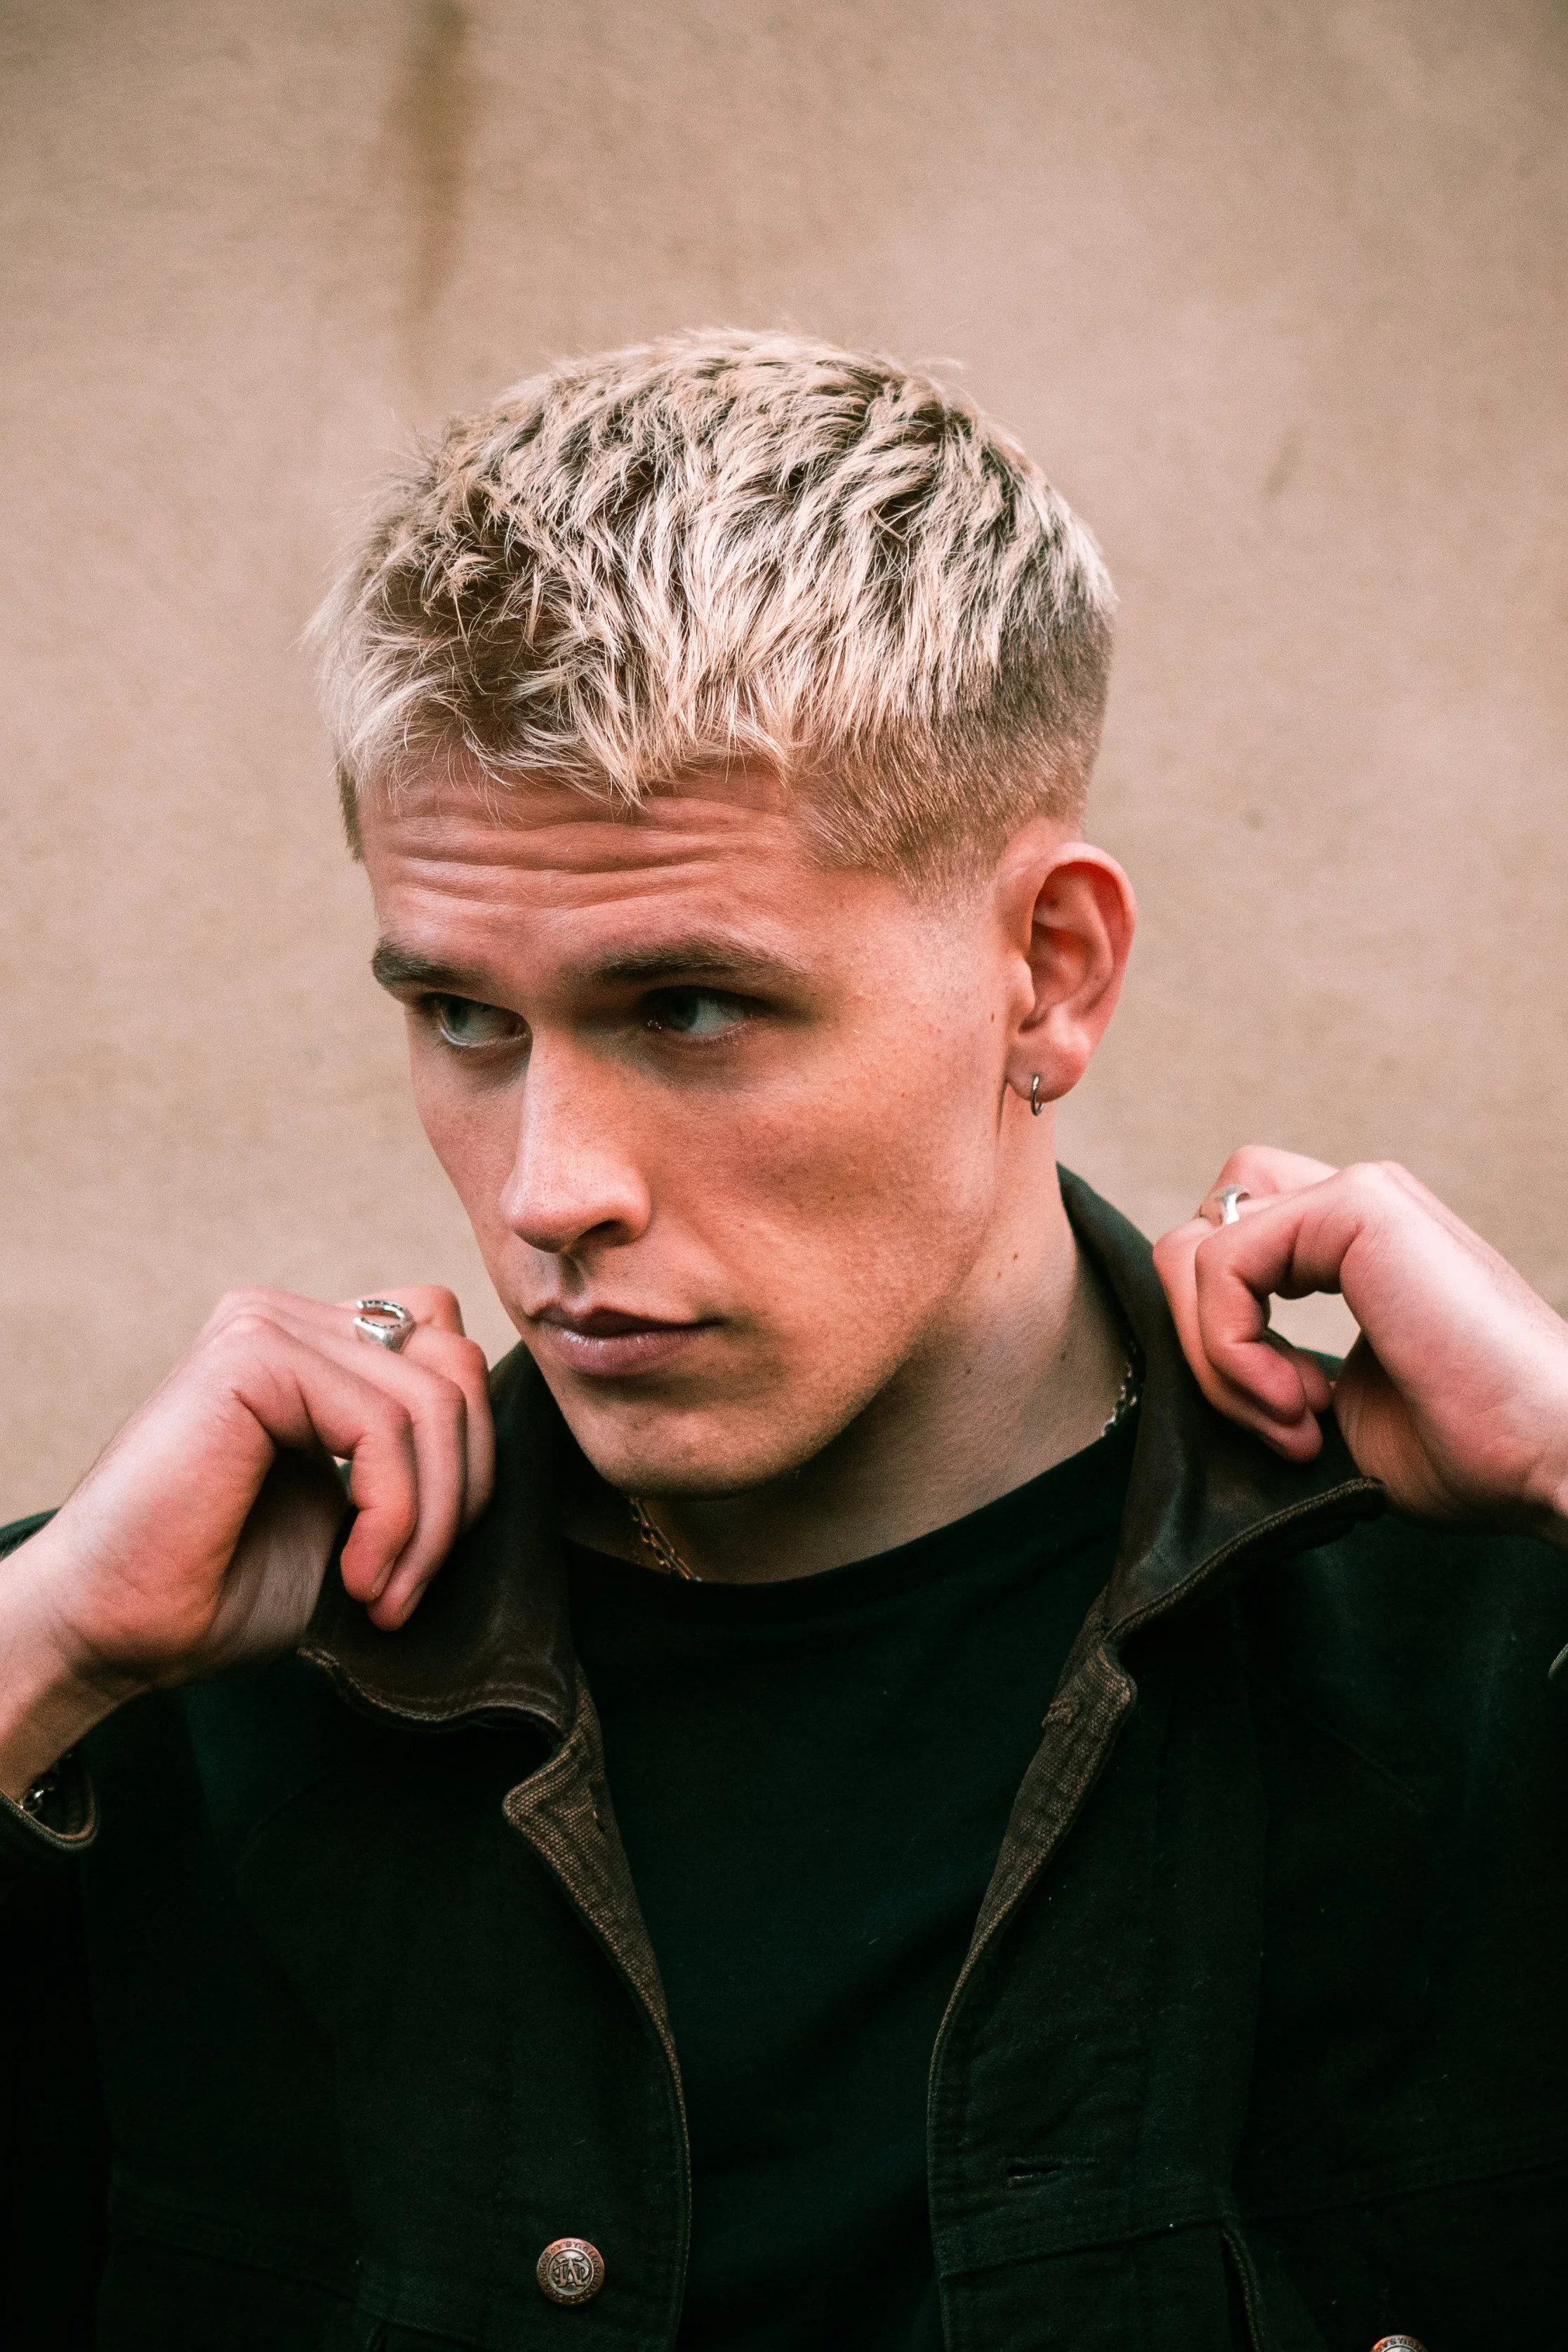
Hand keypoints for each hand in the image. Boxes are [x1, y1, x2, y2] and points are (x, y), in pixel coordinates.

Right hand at [0, 1287, 493, 1796]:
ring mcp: (268, 1324)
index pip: (451, 1355)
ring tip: (380, 1593)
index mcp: (315, 1343)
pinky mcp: (252, 1356)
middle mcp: (291, 1316)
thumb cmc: (222, 1587)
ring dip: (428, 1523)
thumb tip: (498, 1430)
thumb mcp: (359, 1514)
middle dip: (461, 1493)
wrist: (114, 1631)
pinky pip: (384, 1425)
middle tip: (406, 1588)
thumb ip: (418, 1455)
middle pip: (457, 1367)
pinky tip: (357, 1576)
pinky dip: (394, 1516)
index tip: (422, 1562)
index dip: (467, 1459)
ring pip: (436, 1399)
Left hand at [1153, 1148, 1567, 1543]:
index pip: (1231, 1245)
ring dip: (1218, 1353)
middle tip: (1279, 1417)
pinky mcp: (1359, 1205)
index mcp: (1356, 1246)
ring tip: (1297, 1417)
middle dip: (1203, 1332)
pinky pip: (1223, 1262)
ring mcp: (1359, 1196)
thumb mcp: (1338, 1401)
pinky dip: (1232, 1348)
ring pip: (1198, 1244)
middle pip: (1203, 1227)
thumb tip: (1204, 1357)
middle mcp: (1356, 1206)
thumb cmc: (1475, 1450)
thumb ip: (1269, 1360)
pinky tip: (1301, 1404)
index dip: (1226, 1338)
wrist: (1556, 1458)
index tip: (1294, 1420)